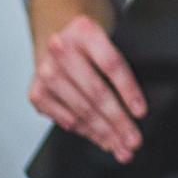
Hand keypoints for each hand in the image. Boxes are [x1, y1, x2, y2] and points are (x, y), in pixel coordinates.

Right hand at [28, 15, 146, 162]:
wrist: (58, 39)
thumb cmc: (89, 46)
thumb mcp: (107, 42)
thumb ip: (119, 68)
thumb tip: (136, 109)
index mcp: (84, 32)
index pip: (111, 64)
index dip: (128, 91)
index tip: (140, 112)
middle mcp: (61, 51)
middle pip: (96, 92)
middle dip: (118, 121)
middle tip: (133, 140)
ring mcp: (46, 73)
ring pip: (81, 111)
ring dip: (103, 133)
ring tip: (120, 146)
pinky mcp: (37, 93)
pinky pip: (66, 119)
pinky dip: (86, 132)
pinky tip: (100, 139)